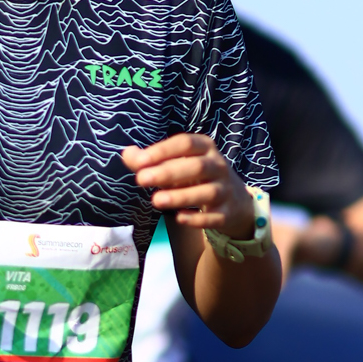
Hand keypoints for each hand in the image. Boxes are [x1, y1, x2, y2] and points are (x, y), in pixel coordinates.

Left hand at [121, 134, 254, 238]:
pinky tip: (179, 217)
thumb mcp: (177, 164)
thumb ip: (149, 160)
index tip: (140, 161)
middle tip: (141, 179)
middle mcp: (218, 166)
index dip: (163, 151)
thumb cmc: (196, 177)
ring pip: (207, 192)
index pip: (185, 143)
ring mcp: (225, 190)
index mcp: (204, 148)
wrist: (235, 202)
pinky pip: (214, 217)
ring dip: (181, 196)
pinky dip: (197, 218)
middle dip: (168, 173)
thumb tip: (127, 154)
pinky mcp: (226, 213)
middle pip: (196, 167)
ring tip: (156, 200)